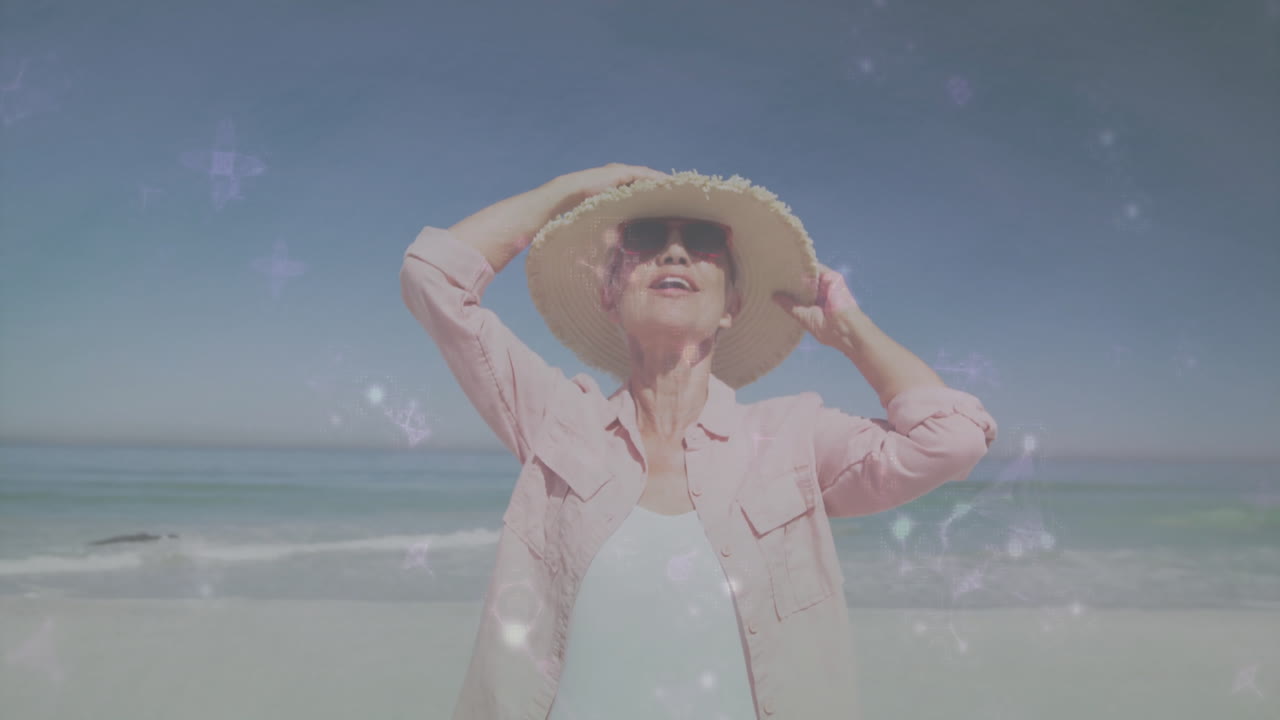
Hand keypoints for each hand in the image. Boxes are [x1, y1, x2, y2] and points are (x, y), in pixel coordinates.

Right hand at [550, 163, 670, 211]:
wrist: (571, 192)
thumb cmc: (580, 205)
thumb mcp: (601, 211)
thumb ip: (610, 217)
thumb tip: (612, 239)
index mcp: (616, 183)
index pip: (638, 185)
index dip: (652, 190)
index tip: (665, 199)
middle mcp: (620, 174)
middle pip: (646, 178)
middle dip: (660, 184)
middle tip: (676, 191)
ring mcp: (621, 171)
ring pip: (648, 175)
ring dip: (662, 180)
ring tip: (676, 186)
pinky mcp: (622, 172)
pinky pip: (645, 174)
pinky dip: (657, 178)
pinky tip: (667, 182)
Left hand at [771, 263, 861, 347]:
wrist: (846, 330)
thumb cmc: (827, 330)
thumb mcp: (803, 317)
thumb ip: (790, 306)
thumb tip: (774, 297)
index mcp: (816, 303)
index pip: (799, 291)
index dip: (788, 288)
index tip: (772, 284)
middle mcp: (822, 292)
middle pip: (803, 280)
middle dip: (790, 277)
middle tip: (771, 272)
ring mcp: (828, 284)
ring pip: (809, 273)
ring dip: (796, 270)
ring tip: (778, 266)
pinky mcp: (833, 278)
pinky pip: (817, 268)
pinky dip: (805, 266)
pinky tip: (791, 265)